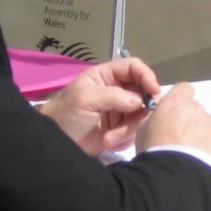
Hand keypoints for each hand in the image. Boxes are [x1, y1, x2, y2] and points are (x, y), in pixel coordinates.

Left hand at [41, 56, 160, 155]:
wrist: (56, 143)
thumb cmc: (66, 114)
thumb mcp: (86, 98)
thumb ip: (114, 95)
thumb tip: (140, 101)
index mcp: (107, 76)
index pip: (134, 67)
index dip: (147, 76)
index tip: (153, 92)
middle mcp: (117, 91)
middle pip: (143, 92)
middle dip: (142, 108)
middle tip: (138, 120)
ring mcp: (120, 111)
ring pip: (140, 114)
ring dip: (128, 128)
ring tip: (109, 138)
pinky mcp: (120, 129)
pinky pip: (134, 131)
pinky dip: (124, 138)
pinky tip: (108, 142)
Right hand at [139, 80, 210, 162]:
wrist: (175, 172)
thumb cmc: (154, 150)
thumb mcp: (143, 130)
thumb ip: (154, 117)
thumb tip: (160, 116)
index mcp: (176, 102)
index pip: (184, 89)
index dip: (180, 100)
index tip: (175, 113)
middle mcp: (197, 108)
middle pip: (196, 110)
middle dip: (191, 122)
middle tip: (181, 141)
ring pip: (209, 125)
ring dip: (203, 135)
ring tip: (193, 154)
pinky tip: (207, 158)